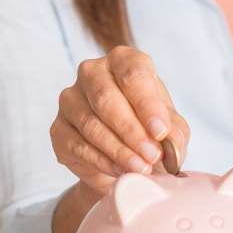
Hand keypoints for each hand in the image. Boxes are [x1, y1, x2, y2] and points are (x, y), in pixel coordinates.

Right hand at [50, 46, 189, 193]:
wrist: (125, 158)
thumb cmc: (150, 131)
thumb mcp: (172, 128)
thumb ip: (174, 131)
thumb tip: (168, 139)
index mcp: (124, 61)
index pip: (133, 74)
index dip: (147, 104)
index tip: (160, 131)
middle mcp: (92, 73)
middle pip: (107, 99)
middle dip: (132, 131)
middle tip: (153, 156)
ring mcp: (70, 100)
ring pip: (91, 125)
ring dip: (119, 150)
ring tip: (141, 168)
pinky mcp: (58, 129)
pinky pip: (78, 145)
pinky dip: (102, 161)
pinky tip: (120, 171)